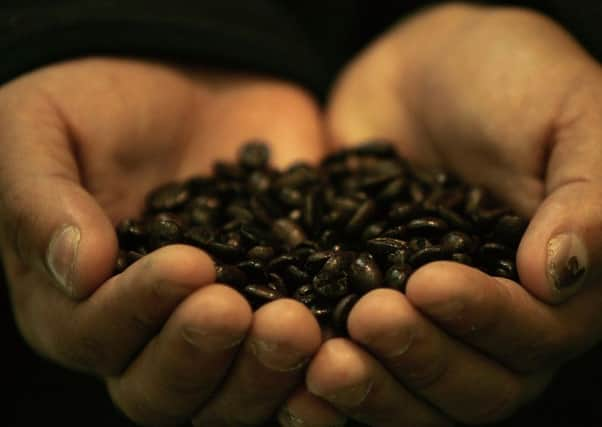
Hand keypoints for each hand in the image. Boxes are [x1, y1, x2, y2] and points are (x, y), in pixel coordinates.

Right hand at [0, 57, 326, 425]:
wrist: (197, 84)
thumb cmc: (106, 104)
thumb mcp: (45, 128)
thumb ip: (41, 200)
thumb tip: (78, 272)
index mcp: (77, 300)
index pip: (95, 336)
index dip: (138, 311)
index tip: (187, 264)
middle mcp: (147, 331)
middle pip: (162, 390)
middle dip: (200, 356)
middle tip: (237, 310)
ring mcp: (217, 326)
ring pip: (229, 395)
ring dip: (262, 375)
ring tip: (295, 327)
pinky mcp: (277, 307)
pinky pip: (294, 364)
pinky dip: (317, 368)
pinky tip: (340, 344)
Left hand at [280, 4, 601, 425]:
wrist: (422, 68)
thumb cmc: (509, 79)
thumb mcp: (569, 113)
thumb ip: (586, 195)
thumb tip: (562, 276)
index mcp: (553, 284)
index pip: (534, 335)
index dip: (485, 320)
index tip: (429, 283)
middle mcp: (494, 319)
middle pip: (473, 385)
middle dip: (421, 358)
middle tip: (368, 319)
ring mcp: (429, 321)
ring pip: (414, 393)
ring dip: (372, 387)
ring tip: (324, 361)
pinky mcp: (367, 308)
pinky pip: (356, 364)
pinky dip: (326, 383)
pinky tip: (296, 376)